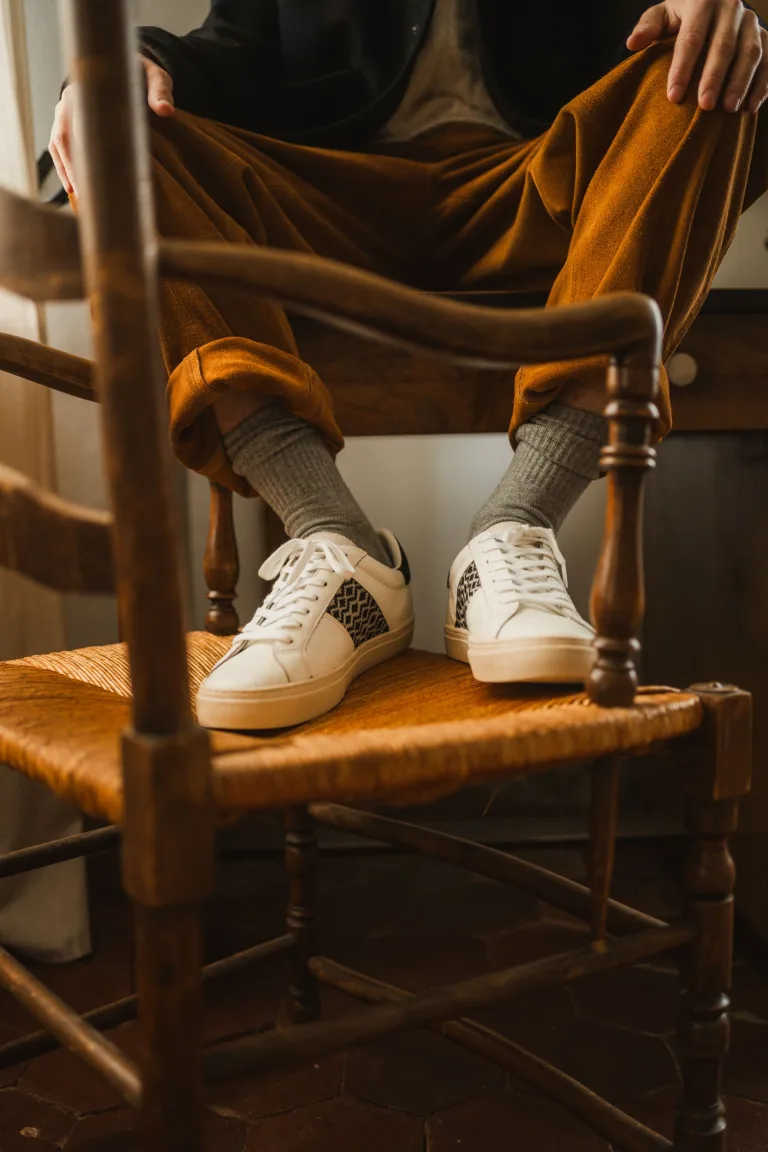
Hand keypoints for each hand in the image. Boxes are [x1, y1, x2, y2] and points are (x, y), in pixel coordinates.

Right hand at [48, 56, 174, 197]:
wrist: (128, 68)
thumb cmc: (141, 74)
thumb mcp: (155, 78)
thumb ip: (160, 91)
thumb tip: (166, 111)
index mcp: (87, 88)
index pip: (79, 121)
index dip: (83, 148)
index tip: (92, 173)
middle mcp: (70, 100)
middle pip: (64, 138)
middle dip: (74, 169)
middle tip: (88, 197)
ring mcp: (65, 112)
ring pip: (59, 146)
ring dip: (68, 173)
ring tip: (82, 200)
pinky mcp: (67, 123)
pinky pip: (59, 148)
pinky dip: (65, 169)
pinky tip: (74, 190)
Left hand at [627, 0, 767, 112]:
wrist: (715, 2)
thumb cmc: (683, 14)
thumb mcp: (664, 14)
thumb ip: (648, 27)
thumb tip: (632, 44)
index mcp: (704, 0)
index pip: (691, 38)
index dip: (682, 68)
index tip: (673, 97)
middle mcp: (731, 7)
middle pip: (723, 46)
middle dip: (714, 78)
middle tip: (705, 106)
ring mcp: (751, 21)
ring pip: (750, 52)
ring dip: (741, 82)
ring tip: (728, 109)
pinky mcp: (765, 34)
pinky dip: (763, 84)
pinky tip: (751, 108)